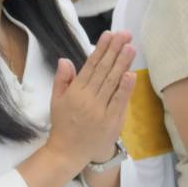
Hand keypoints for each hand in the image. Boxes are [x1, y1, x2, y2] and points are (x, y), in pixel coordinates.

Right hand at [44, 32, 136, 167]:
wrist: (68, 152)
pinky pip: (119, 102)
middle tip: (125, 34)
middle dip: (115, 51)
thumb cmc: (63, 125)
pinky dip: (125, 88)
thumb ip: (62, 80)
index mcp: (74, 92)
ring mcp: (100, 110)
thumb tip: (65, 59)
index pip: (90, 66)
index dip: (101, 49)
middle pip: (104, 70)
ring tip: (131, 47)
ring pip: (112, 82)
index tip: (109, 35)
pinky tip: (131, 74)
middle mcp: (87, 98)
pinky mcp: (111, 122)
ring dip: (122, 64)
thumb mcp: (56, 101)